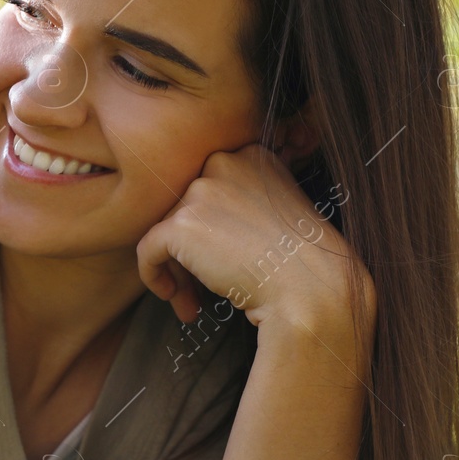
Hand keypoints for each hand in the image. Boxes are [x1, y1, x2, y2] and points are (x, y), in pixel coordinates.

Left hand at [135, 144, 370, 329]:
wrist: (311, 290)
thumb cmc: (302, 262)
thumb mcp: (278, 211)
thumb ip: (240, 203)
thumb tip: (200, 226)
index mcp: (250, 155)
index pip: (208, 189)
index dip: (209, 230)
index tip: (220, 260)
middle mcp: (223, 163)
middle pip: (184, 210)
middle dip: (189, 253)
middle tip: (199, 289)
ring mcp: (201, 191)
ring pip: (166, 232)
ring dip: (178, 271)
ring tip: (191, 304)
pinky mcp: (181, 224)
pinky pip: (147, 251)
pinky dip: (153, 276)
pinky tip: (174, 299)